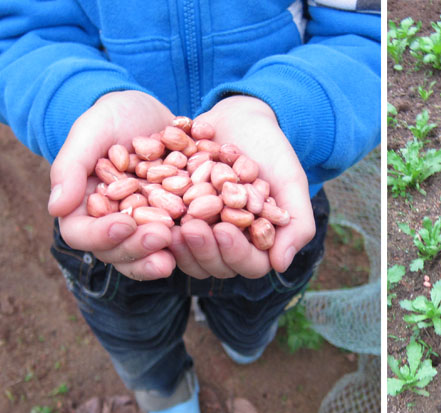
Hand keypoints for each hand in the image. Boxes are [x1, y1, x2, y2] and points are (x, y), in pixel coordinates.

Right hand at [48, 90, 176, 279]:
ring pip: (148, 254)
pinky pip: (181, 239)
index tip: (124, 225)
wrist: (151, 111)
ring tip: (181, 251)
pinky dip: (192, 240)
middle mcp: (114, 224)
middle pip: (118, 252)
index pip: (82, 233)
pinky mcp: (174, 223)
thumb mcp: (91, 131)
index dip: (101, 235)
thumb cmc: (113, 117)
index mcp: (84, 207)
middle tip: (162, 237)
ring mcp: (145, 227)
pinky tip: (210, 237)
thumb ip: (71, 167)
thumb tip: (55, 208)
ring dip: (163, 256)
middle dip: (139, 249)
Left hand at [170, 95, 313, 278]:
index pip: (250, 264)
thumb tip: (280, 265)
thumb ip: (297, 223)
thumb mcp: (291, 182)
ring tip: (168, 220)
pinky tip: (143, 204)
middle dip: (201, 248)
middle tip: (190, 227)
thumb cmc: (273, 151)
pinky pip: (159, 226)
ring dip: (175, 242)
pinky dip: (152, 217)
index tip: (224, 231)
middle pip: (212, 265)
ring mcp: (198, 231)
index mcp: (257, 243)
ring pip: (183, 253)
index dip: (236, 253)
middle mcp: (225, 243)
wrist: (241, 117)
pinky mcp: (172, 215)